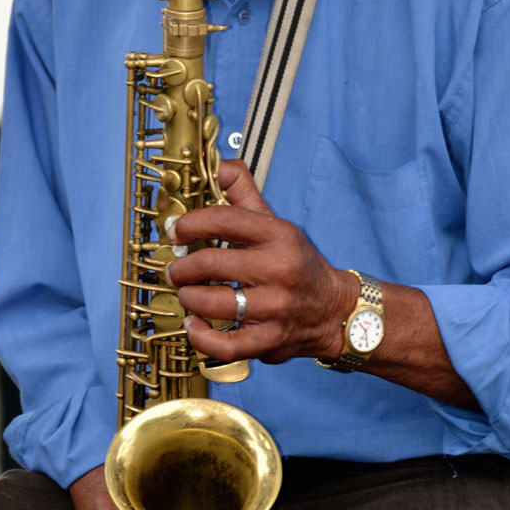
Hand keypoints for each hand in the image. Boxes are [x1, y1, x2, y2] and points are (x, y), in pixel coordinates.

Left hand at [166, 160, 355, 367]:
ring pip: (214, 303)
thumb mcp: (276, 224)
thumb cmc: (297, 264)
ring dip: (189, 298)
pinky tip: (195, 325)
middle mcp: (279, 269)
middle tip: (175, 270)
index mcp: (278, 236)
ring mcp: (276, 308)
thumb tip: (220, 164)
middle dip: (183, 268)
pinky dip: (202, 337)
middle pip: (212, 264)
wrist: (334, 311)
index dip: (190, 224)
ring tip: (187, 294)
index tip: (176, 232)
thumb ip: (245, 194)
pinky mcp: (270, 341)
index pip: (224, 220)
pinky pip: (226, 344)